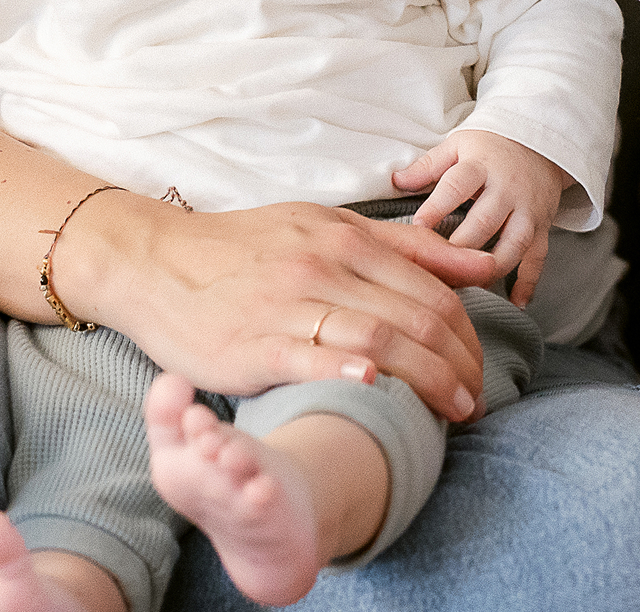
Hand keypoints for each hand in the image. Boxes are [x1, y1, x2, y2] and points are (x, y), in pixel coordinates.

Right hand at [70, 196, 502, 420]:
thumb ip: (405, 247)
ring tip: (454, 412)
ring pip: (381, 341)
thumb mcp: (324, 226)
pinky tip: (380, 391)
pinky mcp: (254, 345)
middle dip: (461, 365)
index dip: (469, 335)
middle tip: (476, 399)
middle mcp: (323, 266)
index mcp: (346, 238)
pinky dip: (354, 374)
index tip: (477, 367)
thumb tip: (483, 266)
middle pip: (418, 318)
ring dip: (430, 382)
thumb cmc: (244, 248)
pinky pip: (314, 360)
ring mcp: (289, 306)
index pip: (434, 289)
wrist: (156, 263)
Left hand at [393, 129, 571, 305]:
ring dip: (493, 266)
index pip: (457, 186)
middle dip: (462, 246)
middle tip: (438, 268)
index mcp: (480, 166)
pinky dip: (529, 281)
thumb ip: (428, 165)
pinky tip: (516, 301)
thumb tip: (396, 180)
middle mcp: (506, 189)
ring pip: (515, 242)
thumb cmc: (491, 147)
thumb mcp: (458, 145)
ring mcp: (527, 209)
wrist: (541, 143)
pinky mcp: (542, 225)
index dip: (437, 207)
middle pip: (485, 221)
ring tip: (471, 285)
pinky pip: (539, 256)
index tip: (418, 227)